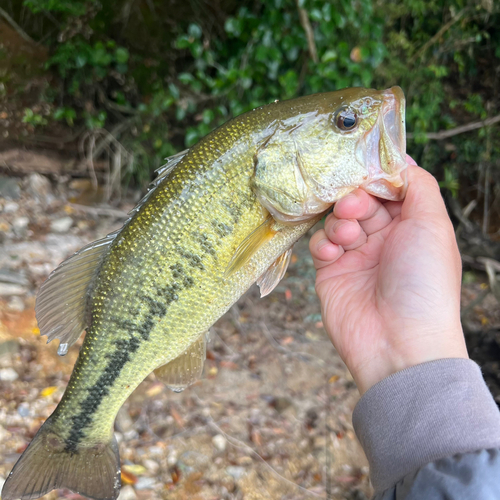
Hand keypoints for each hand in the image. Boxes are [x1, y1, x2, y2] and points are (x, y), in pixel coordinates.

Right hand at [309, 158, 467, 393]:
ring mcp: (357, 255)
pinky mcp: (331, 271)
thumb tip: (400, 159)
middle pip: (361, 201)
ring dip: (340, 222)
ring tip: (348, 237)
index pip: (389, 189)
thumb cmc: (423, 282)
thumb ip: (418, 185)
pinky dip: (324, 244)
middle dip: (355, 199)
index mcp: (412, 227)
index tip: (363, 170)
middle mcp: (385, 239)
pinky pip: (320, 244)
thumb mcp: (434, 224)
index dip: (376, 178)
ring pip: (338, 219)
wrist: (398, 342)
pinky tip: (334, 254)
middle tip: (354, 207)